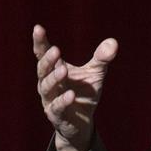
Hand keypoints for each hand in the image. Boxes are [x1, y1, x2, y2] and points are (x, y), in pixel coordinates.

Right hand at [32, 25, 117, 150]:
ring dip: (54, 79)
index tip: (38, 27)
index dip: (40, 41)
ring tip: (64, 70)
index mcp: (54, 69)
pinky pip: (57, 108)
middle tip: (56, 50)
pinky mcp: (56, 115)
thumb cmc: (84, 93)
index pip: (43, 53)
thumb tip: (113, 42)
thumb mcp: (95, 74)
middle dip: (48, 60)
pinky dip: (63, 101)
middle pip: (43, 69)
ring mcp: (50, 99)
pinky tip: (71, 95)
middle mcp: (48, 83)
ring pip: (47, 88)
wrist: (82, 122)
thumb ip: (102, 58)